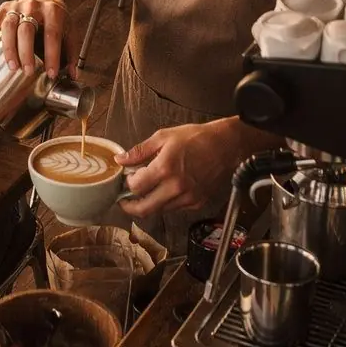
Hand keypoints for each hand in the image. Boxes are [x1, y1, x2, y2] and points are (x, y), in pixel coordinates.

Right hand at [0, 0, 75, 80]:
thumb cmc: (56, 16)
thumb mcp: (69, 29)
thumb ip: (72, 52)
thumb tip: (73, 75)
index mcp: (53, 11)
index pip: (52, 34)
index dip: (52, 55)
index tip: (51, 73)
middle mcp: (34, 6)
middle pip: (27, 30)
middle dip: (26, 52)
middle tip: (27, 71)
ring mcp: (17, 5)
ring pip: (9, 26)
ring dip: (9, 48)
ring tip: (12, 66)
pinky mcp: (4, 7)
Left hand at [116, 119, 242, 216]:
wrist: (225, 146)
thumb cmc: (196, 138)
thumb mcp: (163, 137)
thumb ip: (140, 151)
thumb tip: (120, 159)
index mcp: (165, 168)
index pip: (136, 187)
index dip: (126, 184)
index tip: (125, 179)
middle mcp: (176, 187)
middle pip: (145, 208)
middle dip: (129, 207)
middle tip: (123, 201)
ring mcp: (188, 198)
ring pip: (159, 210)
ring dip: (149, 203)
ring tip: (146, 190)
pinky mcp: (197, 203)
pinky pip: (175, 208)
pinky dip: (166, 202)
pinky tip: (165, 189)